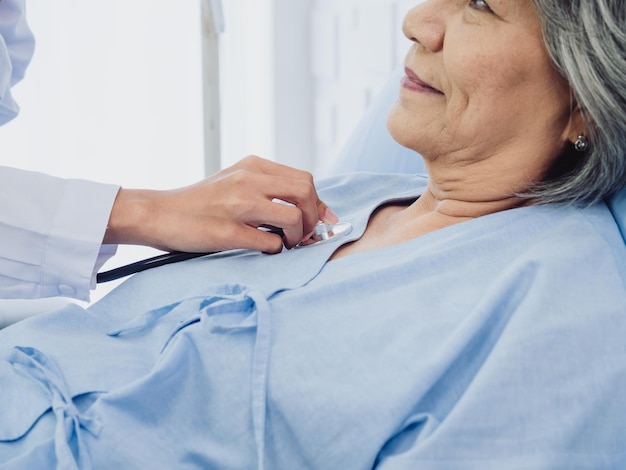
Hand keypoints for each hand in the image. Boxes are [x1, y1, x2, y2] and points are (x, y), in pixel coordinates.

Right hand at [103, 156, 338, 252]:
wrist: (159, 213)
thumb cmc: (200, 202)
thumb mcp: (235, 181)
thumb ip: (267, 187)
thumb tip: (306, 208)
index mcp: (252, 166)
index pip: (304, 179)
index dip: (319, 203)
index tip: (324, 220)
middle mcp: (248, 180)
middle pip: (305, 192)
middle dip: (314, 217)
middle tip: (306, 234)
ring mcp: (238, 205)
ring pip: (292, 218)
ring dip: (298, 236)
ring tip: (288, 244)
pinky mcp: (227, 232)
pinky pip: (269, 243)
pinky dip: (276, 249)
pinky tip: (267, 249)